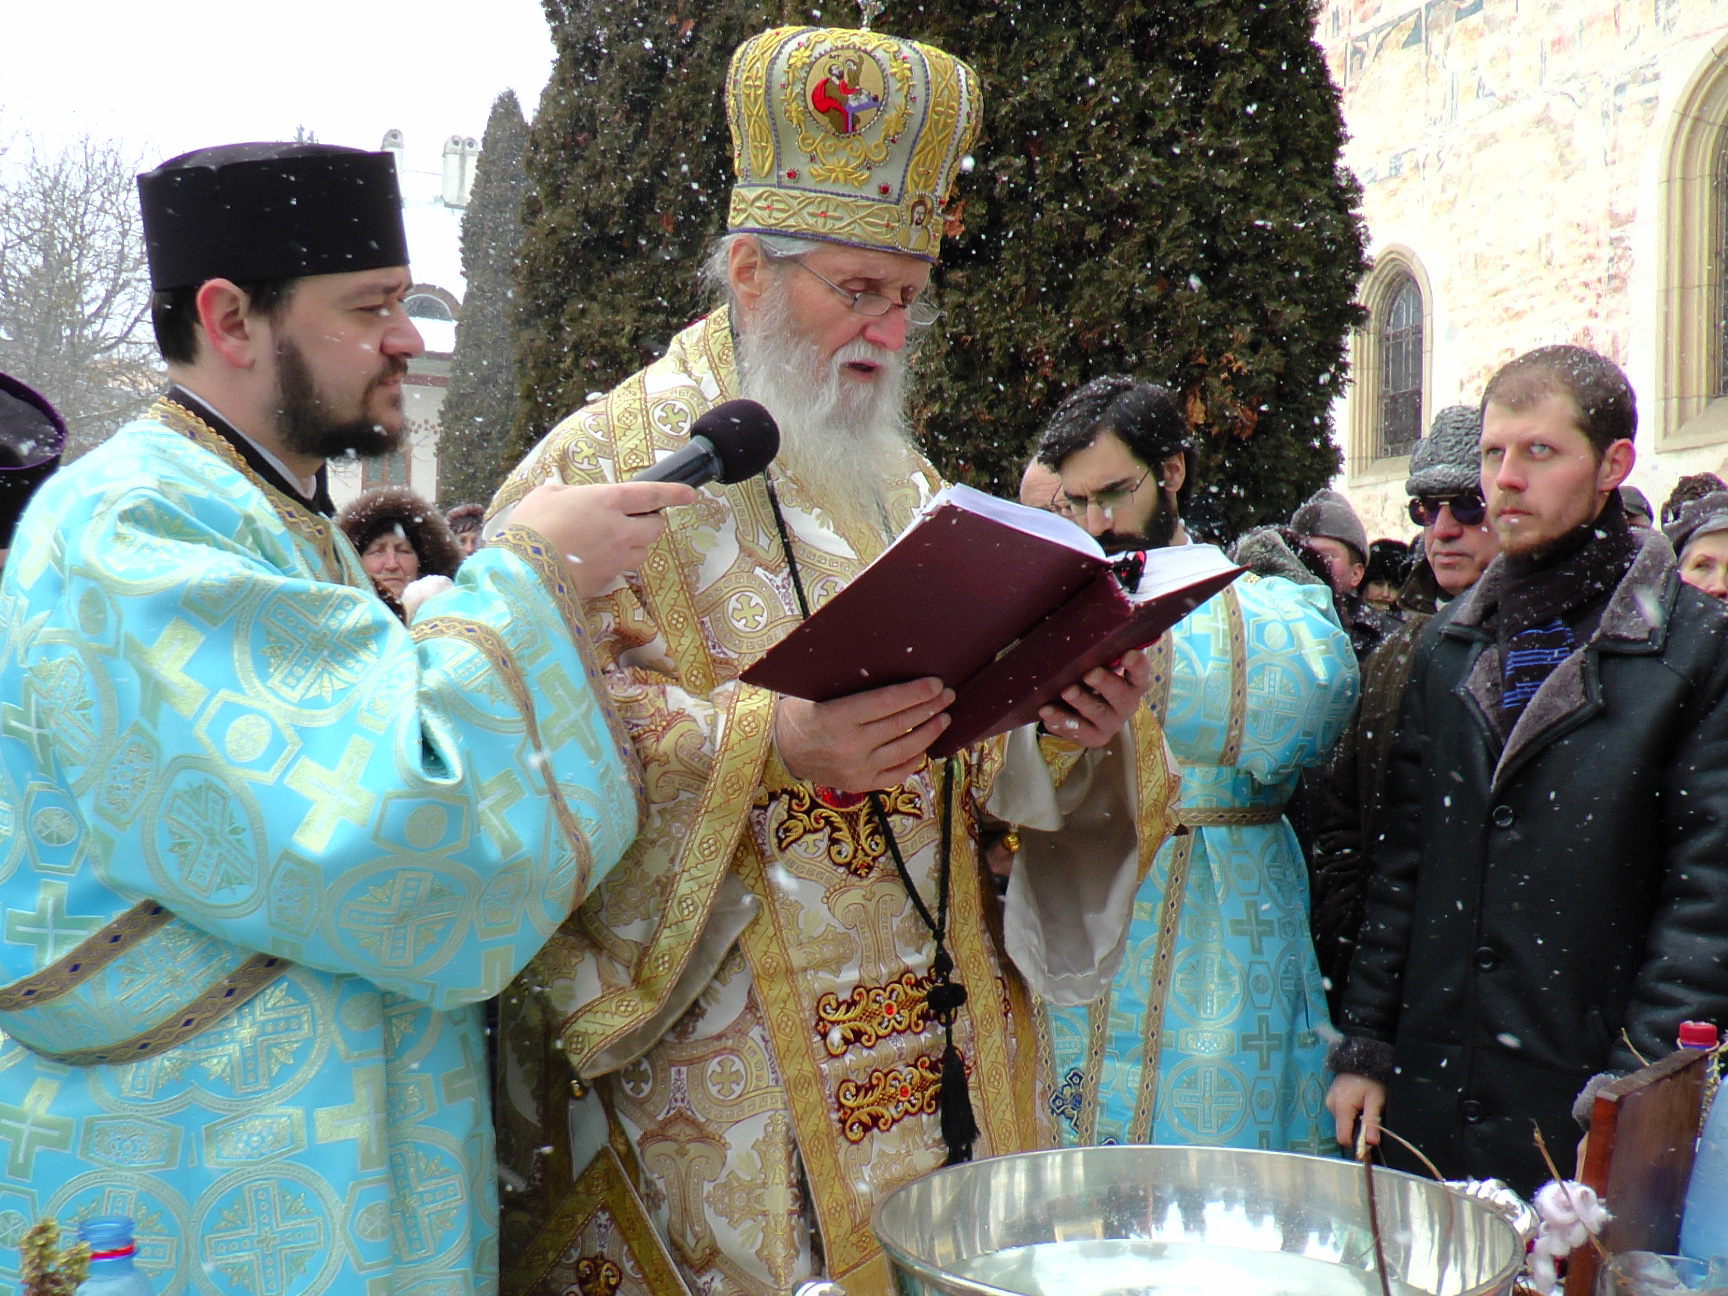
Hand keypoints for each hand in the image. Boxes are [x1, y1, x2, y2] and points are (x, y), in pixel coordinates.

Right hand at [510, 481, 696, 597]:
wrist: (521, 572)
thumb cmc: (530, 527)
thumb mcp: (546, 496)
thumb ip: (569, 494)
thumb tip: (574, 499)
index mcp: (607, 500)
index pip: (651, 495)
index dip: (673, 494)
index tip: (689, 495)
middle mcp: (619, 529)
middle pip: (655, 527)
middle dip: (650, 522)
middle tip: (634, 520)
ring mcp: (616, 558)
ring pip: (642, 552)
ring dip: (634, 545)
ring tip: (610, 542)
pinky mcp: (607, 580)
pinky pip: (621, 570)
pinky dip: (614, 564)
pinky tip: (592, 561)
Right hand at [776, 677, 954, 792]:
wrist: (779, 749)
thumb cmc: (801, 711)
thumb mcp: (816, 690)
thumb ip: (849, 681)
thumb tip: (886, 661)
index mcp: (837, 717)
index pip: (887, 703)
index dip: (916, 693)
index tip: (935, 684)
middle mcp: (850, 746)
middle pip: (901, 724)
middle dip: (930, 707)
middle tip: (948, 695)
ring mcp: (856, 768)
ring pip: (905, 749)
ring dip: (929, 732)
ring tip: (944, 718)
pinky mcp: (859, 784)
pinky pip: (896, 773)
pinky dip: (914, 759)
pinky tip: (924, 746)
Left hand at [1037, 648, 1153, 747]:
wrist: (1083, 711)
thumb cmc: (1091, 676)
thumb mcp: (1097, 662)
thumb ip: (1099, 647)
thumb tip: (1094, 618)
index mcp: (1133, 682)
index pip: (1142, 673)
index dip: (1138, 665)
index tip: (1128, 654)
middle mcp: (1126, 704)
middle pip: (1122, 696)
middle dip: (1106, 684)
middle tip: (1090, 674)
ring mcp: (1111, 723)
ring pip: (1099, 714)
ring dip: (1083, 702)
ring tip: (1066, 691)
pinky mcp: (1094, 737)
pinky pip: (1079, 731)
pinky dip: (1061, 720)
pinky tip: (1047, 710)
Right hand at [1326, 1073, 1385, 1151]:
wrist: (1361, 1060)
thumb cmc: (1371, 1080)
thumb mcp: (1376, 1100)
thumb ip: (1372, 1121)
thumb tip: (1371, 1143)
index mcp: (1341, 1107)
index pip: (1343, 1138)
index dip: (1356, 1143)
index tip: (1370, 1141)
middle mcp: (1331, 1105)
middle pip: (1343, 1130)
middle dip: (1356, 1129)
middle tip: (1370, 1118)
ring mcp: (1329, 1101)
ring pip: (1342, 1123)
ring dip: (1353, 1121)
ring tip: (1364, 1107)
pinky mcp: (1330, 1098)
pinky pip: (1340, 1114)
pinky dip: (1349, 1114)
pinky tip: (1357, 1103)